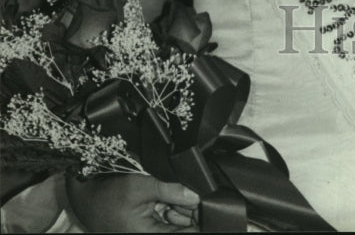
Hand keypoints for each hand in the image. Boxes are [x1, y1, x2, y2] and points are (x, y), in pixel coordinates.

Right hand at [66, 173, 199, 232]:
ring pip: (177, 222)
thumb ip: (169, 189)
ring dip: (184, 207)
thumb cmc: (108, 194)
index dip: (198, 217)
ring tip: (182, 190)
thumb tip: (196, 194)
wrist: (85, 196)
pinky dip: (174, 206)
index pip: (187, 233)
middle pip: (184, 227)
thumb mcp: (140, 186)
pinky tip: (174, 194)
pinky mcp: (148, 224)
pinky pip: (168, 219)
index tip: (206, 200)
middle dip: (192, 211)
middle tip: (196, 190)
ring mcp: (150, 231)